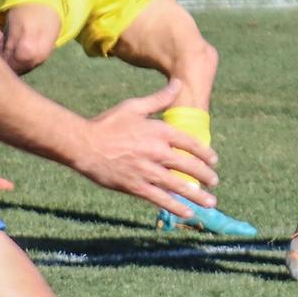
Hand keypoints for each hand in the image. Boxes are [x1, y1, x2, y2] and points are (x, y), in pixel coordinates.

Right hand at [78, 79, 218, 216]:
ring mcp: (146, 171)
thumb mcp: (134, 106)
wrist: (82, 144)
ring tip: (210, 202)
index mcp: (159, 132)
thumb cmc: (108, 123)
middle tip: (215, 182)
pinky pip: (159, 199)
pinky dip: (175, 206)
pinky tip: (187, 213)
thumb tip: (178, 84)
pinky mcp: (134, 186)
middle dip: (204, 175)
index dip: (204, 153)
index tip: (213, 161)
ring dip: (196, 195)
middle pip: (188, 166)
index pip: (190, 143)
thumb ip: (159, 99)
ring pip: (177, 185)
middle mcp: (156, 152)